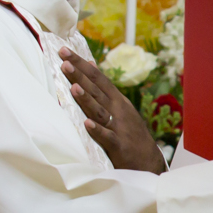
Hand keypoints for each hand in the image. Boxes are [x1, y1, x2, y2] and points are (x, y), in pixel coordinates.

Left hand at [60, 47, 164, 171]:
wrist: (148, 162)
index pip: (98, 78)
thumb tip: (89, 66)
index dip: (82, 65)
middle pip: (96, 91)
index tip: (65, 51)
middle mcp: (118, 111)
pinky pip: (106, 137)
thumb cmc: (130, 133)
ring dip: (87, 99)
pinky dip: (97, 130)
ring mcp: (118, 128)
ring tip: (74, 87)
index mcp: (117, 101)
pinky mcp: (118, 146)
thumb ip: (103, 90)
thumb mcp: (120, 108)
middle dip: (80, 76)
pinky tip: (86, 123)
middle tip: (64, 61)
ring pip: (99, 111)